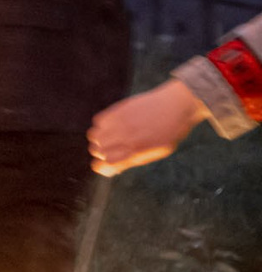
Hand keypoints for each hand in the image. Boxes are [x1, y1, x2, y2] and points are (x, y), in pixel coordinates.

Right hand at [89, 79, 208, 173]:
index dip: (103, 166)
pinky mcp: (119, 109)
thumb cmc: (171, 131)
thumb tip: (113, 167)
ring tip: (112, 137)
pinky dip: (102, 125)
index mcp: (137, 151)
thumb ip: (134, 159)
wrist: (178, 104)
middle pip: (96, 150)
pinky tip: (114, 125)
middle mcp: (126, 137)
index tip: (109, 164)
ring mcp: (120, 122)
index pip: (105, 163)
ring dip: (100, 139)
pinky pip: (98, 121)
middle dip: (101, 153)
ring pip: (93, 136)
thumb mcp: (158, 151)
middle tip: (113, 150)